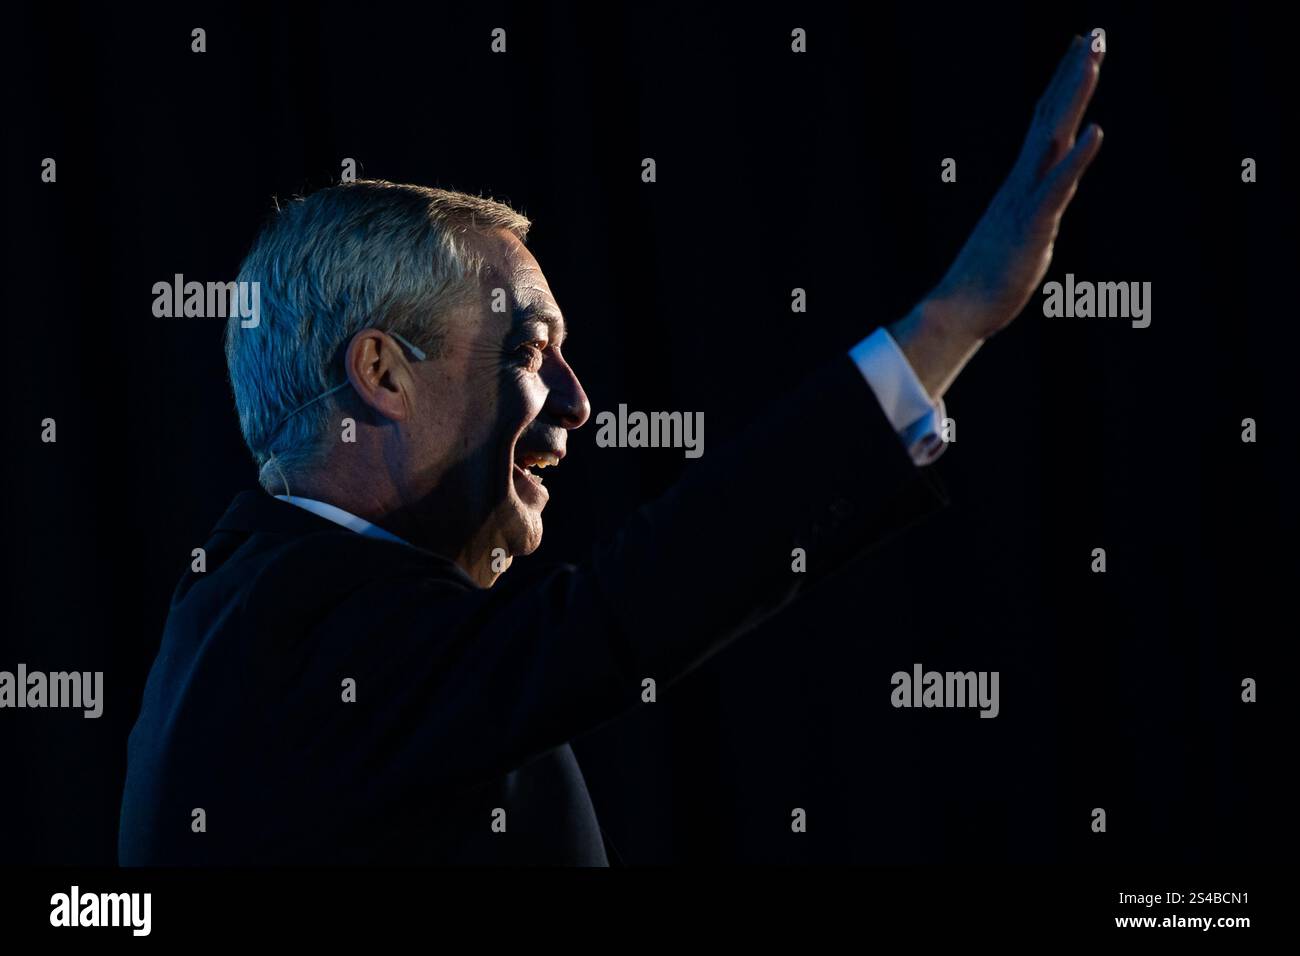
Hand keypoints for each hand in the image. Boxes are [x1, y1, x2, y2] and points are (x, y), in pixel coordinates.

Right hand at [932, 34, 1105, 339]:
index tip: (1077, 50)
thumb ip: (1028, 221)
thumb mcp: (1014, 241)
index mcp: (1019, 185)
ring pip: (1054, 138)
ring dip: (1074, 98)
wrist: (960, 311)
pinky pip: (1057, 186)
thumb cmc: (984, 284)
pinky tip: (1097, 132)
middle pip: (1050, 117)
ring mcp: (1025, 201)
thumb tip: (1032, 218)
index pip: (1044, 124)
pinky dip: (1077, 159)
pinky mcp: (1033, 226)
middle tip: (1091, 33)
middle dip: (1071, 75)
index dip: (1061, 86)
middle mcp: (1021, 183)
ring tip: (1091, 59)